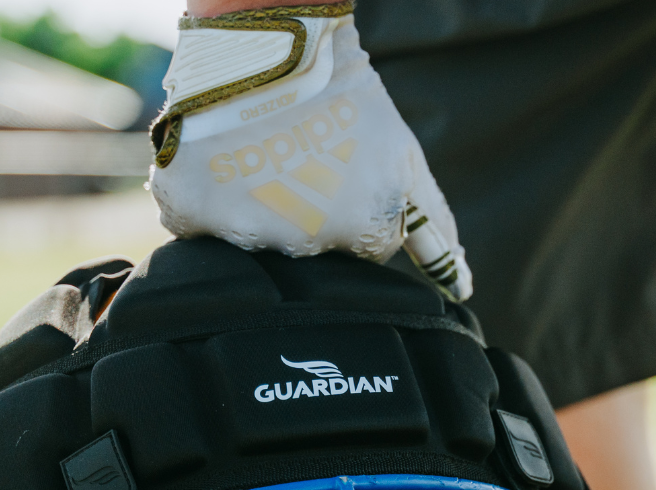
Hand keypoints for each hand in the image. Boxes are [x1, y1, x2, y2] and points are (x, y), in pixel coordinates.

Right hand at [148, 3, 472, 300]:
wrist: (270, 37)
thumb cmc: (343, 93)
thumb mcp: (404, 159)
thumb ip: (432, 224)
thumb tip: (462, 286)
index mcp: (364, 232)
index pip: (361, 254)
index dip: (351, 214)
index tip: (341, 176)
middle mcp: (307, 243)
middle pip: (308, 252)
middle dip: (306, 214)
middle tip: (300, 161)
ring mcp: (248, 231)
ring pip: (256, 242)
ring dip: (258, 210)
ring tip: (264, 157)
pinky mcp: (194, 214)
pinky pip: (199, 227)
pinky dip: (209, 206)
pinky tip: (224, 168)